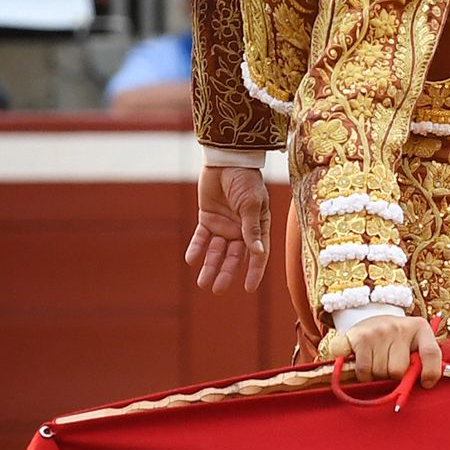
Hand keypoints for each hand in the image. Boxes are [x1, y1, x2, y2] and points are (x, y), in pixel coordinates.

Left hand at [186, 161, 269, 292]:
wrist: (226, 159)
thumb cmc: (245, 180)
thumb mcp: (251, 204)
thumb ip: (251, 229)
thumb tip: (257, 253)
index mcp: (258, 227)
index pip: (258, 254)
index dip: (254, 271)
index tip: (248, 288)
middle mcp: (241, 230)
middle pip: (234, 257)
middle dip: (226, 273)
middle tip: (216, 289)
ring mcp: (224, 225)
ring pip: (216, 251)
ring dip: (210, 266)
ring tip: (202, 283)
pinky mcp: (207, 218)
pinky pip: (201, 238)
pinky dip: (196, 248)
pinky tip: (191, 260)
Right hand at [324, 312, 443, 385]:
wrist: (372, 320)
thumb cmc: (397, 340)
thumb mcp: (415, 344)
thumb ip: (422, 361)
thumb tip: (425, 384)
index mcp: (420, 328)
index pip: (431, 352)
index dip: (431, 372)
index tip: (426, 384)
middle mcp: (399, 327)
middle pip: (398, 371)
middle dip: (393, 376)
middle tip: (390, 366)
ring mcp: (377, 331)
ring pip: (378, 373)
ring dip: (377, 376)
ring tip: (378, 363)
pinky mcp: (359, 337)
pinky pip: (362, 371)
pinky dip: (362, 375)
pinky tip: (365, 363)